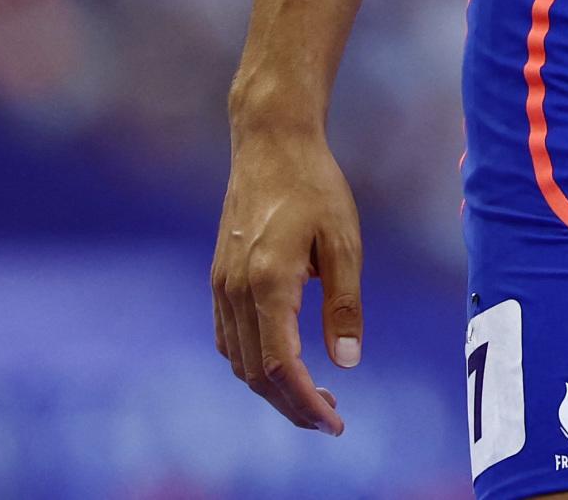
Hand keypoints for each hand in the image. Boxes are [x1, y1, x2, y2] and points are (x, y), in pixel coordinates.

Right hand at [212, 121, 364, 434]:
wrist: (270, 144)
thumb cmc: (316, 186)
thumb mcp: (345, 241)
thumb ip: (345, 304)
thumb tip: (347, 362)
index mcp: (269, 282)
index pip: (282, 365)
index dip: (306, 402)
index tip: (335, 423)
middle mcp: (236, 290)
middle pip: (257, 373)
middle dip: (292, 406)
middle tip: (330, 419)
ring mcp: (221, 285)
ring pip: (240, 360)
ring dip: (272, 389)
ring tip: (314, 397)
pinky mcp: (219, 279)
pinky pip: (230, 338)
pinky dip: (254, 363)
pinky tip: (284, 364)